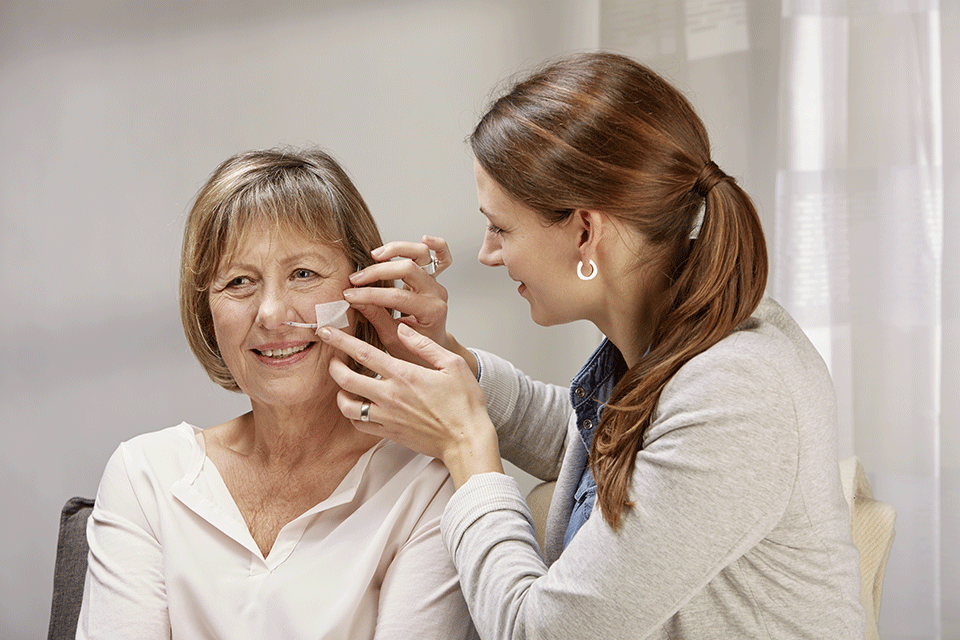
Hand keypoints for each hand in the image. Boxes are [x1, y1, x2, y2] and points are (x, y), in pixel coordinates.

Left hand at [321, 323, 502, 487]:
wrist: (466, 441)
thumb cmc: (465, 404)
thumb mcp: (453, 364)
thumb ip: (424, 345)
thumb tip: (402, 329)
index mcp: (404, 375)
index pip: (363, 353)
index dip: (341, 340)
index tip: (328, 331)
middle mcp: (390, 396)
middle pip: (346, 378)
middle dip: (333, 365)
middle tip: (331, 356)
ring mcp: (387, 417)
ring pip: (348, 405)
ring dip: (340, 392)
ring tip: (344, 384)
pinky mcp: (389, 433)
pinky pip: (360, 424)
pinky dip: (353, 414)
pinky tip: (359, 405)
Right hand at [344, 236, 471, 370]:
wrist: (431, 351)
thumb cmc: (414, 350)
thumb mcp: (391, 339)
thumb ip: (375, 316)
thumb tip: (353, 300)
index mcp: (430, 312)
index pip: (397, 296)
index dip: (369, 294)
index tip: (349, 295)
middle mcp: (436, 294)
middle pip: (408, 269)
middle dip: (377, 272)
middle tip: (355, 280)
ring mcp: (436, 284)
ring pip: (422, 255)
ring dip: (397, 250)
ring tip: (374, 255)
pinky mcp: (433, 278)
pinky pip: (440, 257)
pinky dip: (434, 246)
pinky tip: (423, 239)